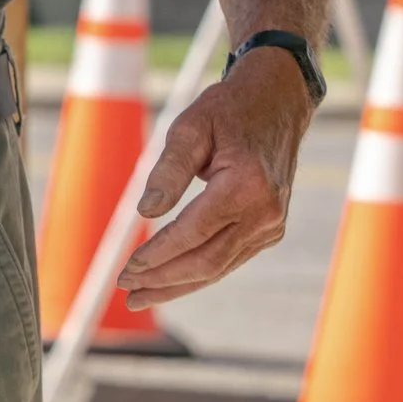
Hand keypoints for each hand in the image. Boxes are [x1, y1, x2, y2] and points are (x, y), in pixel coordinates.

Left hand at [119, 49, 313, 307]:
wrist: (277, 105)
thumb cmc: (227, 111)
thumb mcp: (190, 128)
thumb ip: (167, 171)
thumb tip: (145, 212)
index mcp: (247, 185)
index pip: (194, 232)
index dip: (158, 254)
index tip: (128, 267)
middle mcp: (266, 212)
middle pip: (207, 260)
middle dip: (163, 279)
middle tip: (125, 288)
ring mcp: (272, 224)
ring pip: (219, 267)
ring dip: (178, 284)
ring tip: (140, 296)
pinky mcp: (270, 230)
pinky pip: (230, 259)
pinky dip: (199, 272)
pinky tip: (171, 280)